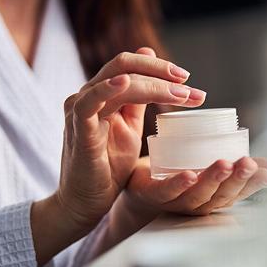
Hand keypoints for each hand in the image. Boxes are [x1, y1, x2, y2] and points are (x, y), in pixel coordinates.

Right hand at [31, 48, 205, 266]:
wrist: (87, 201)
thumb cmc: (107, 167)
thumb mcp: (129, 129)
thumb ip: (138, 101)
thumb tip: (150, 71)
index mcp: (102, 94)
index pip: (131, 66)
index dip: (159, 68)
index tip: (188, 80)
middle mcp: (89, 95)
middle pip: (124, 64)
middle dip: (161, 71)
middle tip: (188, 82)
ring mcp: (80, 110)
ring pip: (116, 80)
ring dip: (153, 84)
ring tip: (181, 93)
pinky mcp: (78, 130)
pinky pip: (88, 103)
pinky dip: (106, 89)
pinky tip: (126, 84)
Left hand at [125, 156, 266, 216]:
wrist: (139, 183)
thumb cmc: (178, 175)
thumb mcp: (210, 167)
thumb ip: (237, 165)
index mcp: (214, 197)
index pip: (238, 192)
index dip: (254, 183)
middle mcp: (198, 204)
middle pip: (220, 196)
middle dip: (236, 180)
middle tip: (248, 164)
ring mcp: (175, 201)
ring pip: (197, 195)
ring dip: (212, 180)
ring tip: (225, 164)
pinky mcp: (152, 194)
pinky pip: (167, 191)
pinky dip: (179, 184)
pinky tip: (189, 174)